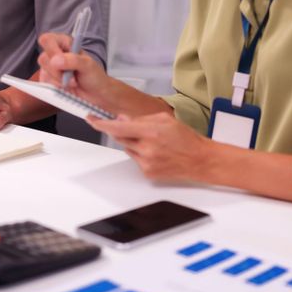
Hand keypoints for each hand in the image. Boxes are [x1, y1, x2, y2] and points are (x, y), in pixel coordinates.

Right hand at [37, 31, 110, 98]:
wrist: (96, 94)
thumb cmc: (94, 76)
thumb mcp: (88, 65)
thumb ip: (73, 60)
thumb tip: (55, 61)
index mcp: (64, 43)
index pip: (47, 40)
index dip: (52, 50)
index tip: (61, 61)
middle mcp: (55, 53)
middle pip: (43, 58)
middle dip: (58, 71)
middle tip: (72, 76)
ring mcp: (50, 68)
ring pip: (43, 73)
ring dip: (59, 81)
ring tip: (73, 82)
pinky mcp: (48, 81)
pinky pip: (44, 84)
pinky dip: (56, 87)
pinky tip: (66, 87)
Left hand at [95, 112, 214, 182]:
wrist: (200, 160)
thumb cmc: (185, 138)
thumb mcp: (164, 120)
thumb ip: (140, 119)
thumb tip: (121, 118)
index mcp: (151, 132)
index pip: (118, 127)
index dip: (101, 123)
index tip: (91, 119)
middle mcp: (146, 148)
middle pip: (120, 138)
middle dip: (123, 131)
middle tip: (136, 129)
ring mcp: (146, 162)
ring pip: (127, 148)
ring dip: (134, 143)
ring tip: (154, 142)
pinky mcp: (147, 173)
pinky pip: (135, 160)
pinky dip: (140, 154)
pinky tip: (157, 153)